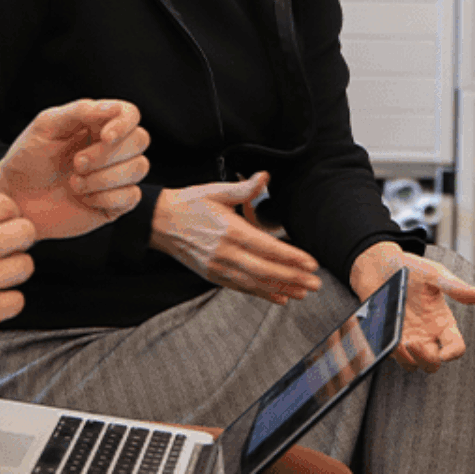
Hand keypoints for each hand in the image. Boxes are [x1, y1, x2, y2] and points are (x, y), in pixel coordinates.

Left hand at [0, 99, 150, 239]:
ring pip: (140, 168)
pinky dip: (108, 197)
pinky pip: (132, 196)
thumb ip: (80, 111)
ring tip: (75, 183)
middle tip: (77, 164)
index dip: (125, 124)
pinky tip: (85, 199)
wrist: (15, 199)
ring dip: (105, 177)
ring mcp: (116, 176)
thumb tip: (114, 109)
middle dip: (108, 154)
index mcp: (98, 124)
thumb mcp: (46, 126)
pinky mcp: (115, 203)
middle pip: (140, 140)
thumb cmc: (28, 158)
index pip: (130, 114)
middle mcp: (112, 147)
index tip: (106, 136)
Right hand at [149, 171, 321, 304]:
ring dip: (281, 289)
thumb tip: (265, 177)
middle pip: (265, 270)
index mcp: (228, 231)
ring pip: (255, 282)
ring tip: (303, 292)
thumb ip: (244, 188)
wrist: (159, 222)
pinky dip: (262, 294)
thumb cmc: (189, 204)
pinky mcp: (212, 276)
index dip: (290, 257)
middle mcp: (224, 253)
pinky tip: (279, 297)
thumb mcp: (216, 191)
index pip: (267, 247)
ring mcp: (218, 268)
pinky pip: (241, 287)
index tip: (311, 263)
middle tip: (315, 283)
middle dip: (292, 278)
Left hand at [350, 242, 474, 372]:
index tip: (444, 353)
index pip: (456, 346)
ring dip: (408, 359)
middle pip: (433, 363)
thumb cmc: (411, 268)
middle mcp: (427, 334)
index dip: (453, 353)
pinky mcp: (390, 339)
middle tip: (412, 342)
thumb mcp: (433, 274)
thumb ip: (454, 286)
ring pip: (413, 364)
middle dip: (426, 359)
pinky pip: (392, 356)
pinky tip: (387, 341)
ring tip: (399, 343)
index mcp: (442, 322)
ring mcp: (408, 338)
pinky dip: (391, 353)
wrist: (380, 265)